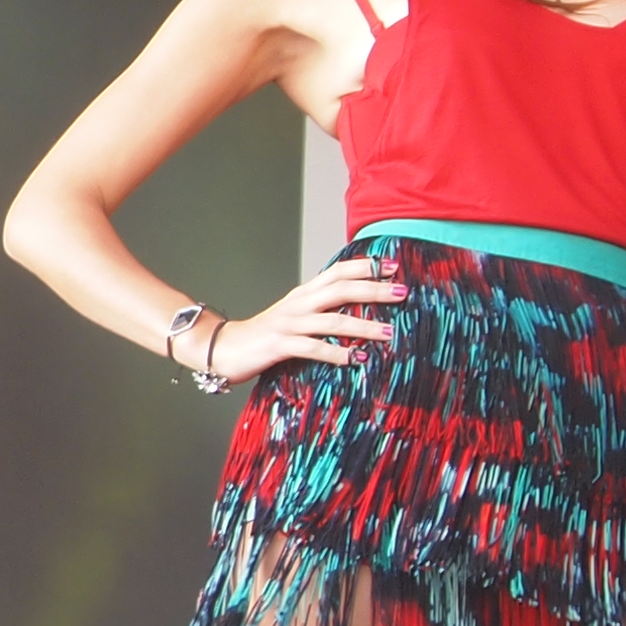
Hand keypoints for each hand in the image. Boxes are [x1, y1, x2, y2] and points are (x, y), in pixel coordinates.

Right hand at [196, 254, 404, 381]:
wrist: (223, 347)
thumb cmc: (264, 336)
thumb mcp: (295, 317)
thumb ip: (321, 311)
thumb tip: (358, 312)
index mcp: (303, 294)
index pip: (337, 272)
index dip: (365, 267)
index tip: (393, 266)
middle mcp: (298, 304)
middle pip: (340, 289)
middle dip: (373, 289)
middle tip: (402, 292)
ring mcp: (289, 324)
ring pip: (332, 320)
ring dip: (363, 326)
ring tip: (389, 333)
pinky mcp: (279, 345)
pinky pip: (313, 348)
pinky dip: (336, 352)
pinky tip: (355, 359)